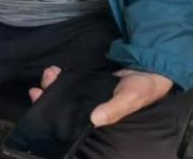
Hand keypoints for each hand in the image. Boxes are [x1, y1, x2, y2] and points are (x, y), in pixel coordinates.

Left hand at [29, 67, 173, 126]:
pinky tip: (56, 71)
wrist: (151, 70)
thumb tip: (94, 119)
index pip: (71, 122)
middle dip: (48, 97)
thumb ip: (113, 109)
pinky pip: (71, 84)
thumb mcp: (130, 99)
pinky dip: (61, 79)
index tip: (40, 97)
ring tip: (49, 73)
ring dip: (53, 86)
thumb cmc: (143, 89)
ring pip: (64, 95)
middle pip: (63, 108)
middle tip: (40, 85)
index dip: (53, 113)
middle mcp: (91, 110)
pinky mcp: (90, 86)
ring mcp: (89, 98)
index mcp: (98, 119)